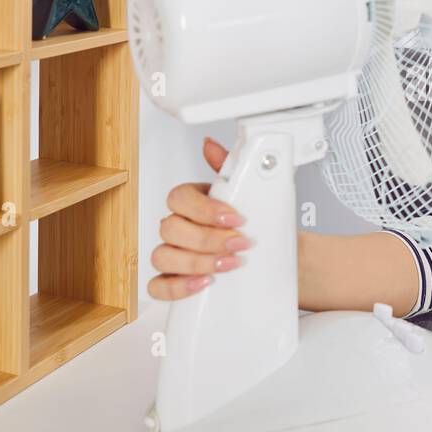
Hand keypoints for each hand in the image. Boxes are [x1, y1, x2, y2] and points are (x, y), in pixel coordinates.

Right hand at [148, 137, 252, 300]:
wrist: (272, 255)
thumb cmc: (254, 225)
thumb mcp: (248, 193)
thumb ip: (229, 168)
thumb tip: (210, 145)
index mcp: (191, 203)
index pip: (179, 198)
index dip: (205, 209)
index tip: (235, 219)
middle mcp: (177, 228)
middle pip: (170, 228)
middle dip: (208, 238)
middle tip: (238, 244)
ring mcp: (172, 254)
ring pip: (162, 256)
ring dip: (196, 261)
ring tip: (228, 264)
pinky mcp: (173, 281)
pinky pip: (158, 286)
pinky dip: (178, 286)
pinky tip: (204, 282)